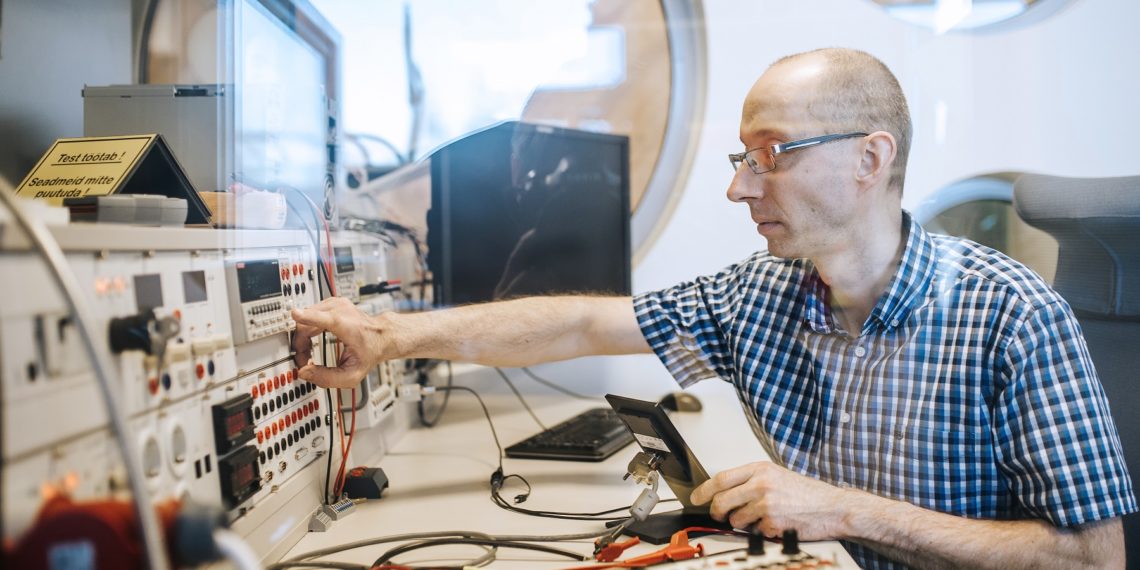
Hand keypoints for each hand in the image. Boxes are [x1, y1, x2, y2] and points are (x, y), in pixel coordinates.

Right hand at [291, 297, 391, 387]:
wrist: (382, 335)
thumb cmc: (370, 352)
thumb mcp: (352, 375)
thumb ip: (327, 378)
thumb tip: (305, 373)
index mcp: (347, 326)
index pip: (324, 318)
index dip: (307, 317)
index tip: (295, 314)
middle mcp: (340, 310)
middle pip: (306, 323)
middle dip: (300, 343)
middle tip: (304, 360)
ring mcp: (335, 304)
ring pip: (305, 318)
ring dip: (302, 337)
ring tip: (308, 352)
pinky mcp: (331, 303)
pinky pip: (309, 314)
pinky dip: (306, 328)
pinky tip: (312, 340)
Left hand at [690, 462, 849, 540]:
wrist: (833, 508)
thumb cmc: (808, 493)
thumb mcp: (777, 476)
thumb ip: (751, 481)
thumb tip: (725, 491)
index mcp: (760, 469)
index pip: (721, 478)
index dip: (704, 490)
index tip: (695, 497)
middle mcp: (761, 484)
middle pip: (722, 500)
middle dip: (716, 512)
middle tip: (718, 515)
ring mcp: (766, 504)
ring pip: (736, 519)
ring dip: (743, 523)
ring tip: (762, 517)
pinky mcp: (772, 523)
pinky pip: (754, 531)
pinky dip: (760, 531)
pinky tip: (775, 523)